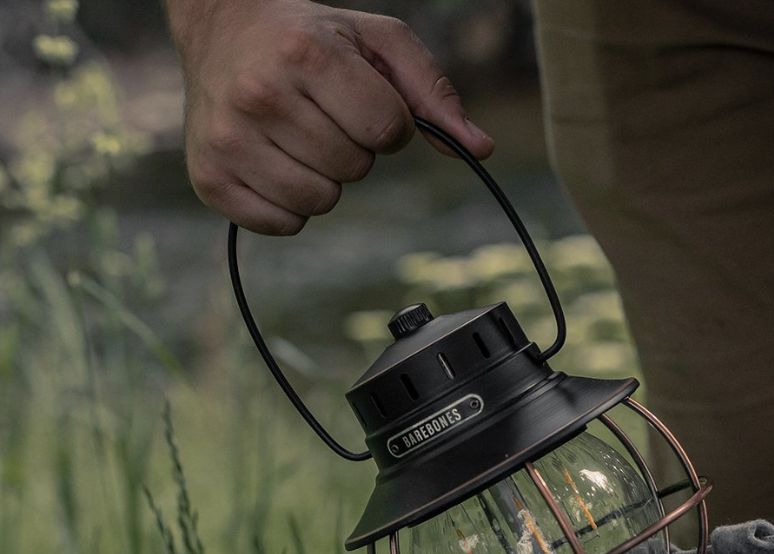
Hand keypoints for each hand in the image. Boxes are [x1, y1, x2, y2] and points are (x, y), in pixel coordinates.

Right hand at [171, 0, 492, 233]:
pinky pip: (285, 225)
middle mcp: (259, 97)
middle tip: (324, 113)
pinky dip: (292, 205)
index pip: (387, 130)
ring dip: (325, 179)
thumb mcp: (378, 42)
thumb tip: (481, 149)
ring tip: (300, 136)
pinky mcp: (210, 180)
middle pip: (354, 169)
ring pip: (321, 202)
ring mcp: (228, 142)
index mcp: (304, 56)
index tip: (362, 99)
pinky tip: (276, 161)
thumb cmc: (313, 37)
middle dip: (354, 148)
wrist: (222, 27)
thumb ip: (434, 92)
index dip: (388, 123)